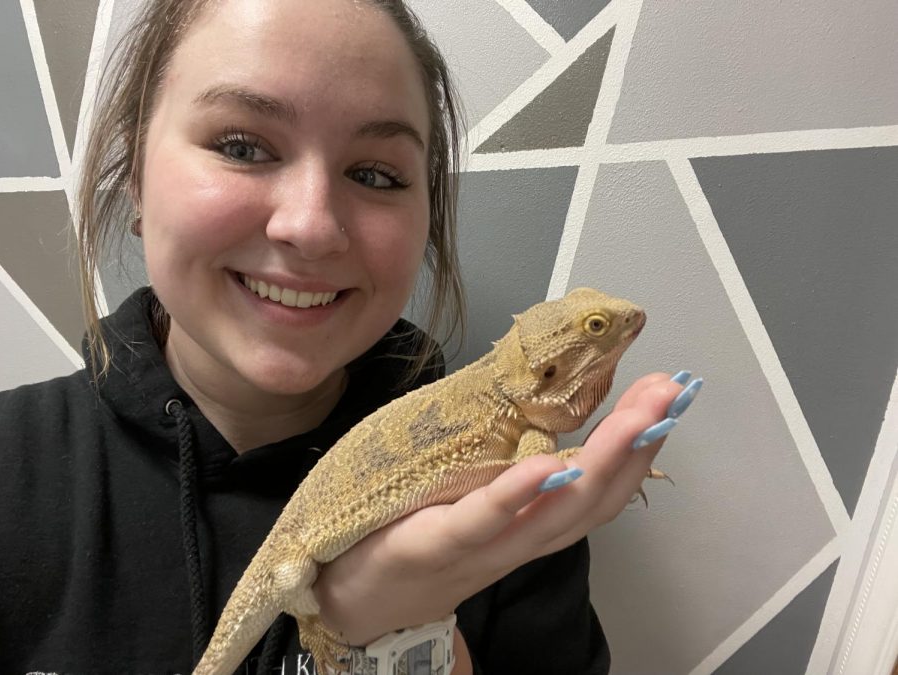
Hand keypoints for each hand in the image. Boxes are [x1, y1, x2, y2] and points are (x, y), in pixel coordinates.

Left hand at [313, 372, 693, 646]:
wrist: (352, 596)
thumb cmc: (416, 539)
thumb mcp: (476, 507)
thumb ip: (513, 477)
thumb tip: (544, 419)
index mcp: (528, 526)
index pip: (598, 490)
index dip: (639, 449)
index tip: (669, 400)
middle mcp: (518, 541)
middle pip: (592, 500)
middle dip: (638, 444)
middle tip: (671, 395)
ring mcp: (480, 548)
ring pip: (554, 513)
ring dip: (601, 463)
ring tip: (638, 419)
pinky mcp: (433, 545)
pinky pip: (481, 523)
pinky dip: (516, 495)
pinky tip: (546, 466)